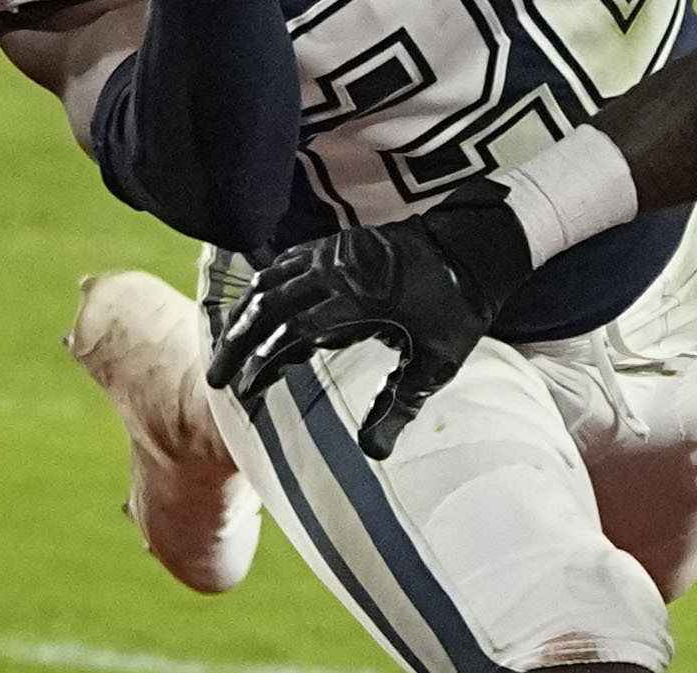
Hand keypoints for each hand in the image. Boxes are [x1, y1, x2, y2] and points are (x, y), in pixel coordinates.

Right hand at [205, 193, 528, 459]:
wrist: (478, 247)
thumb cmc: (459, 306)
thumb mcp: (436, 362)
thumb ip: (400, 405)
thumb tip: (373, 453)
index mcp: (358, 297)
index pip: (291, 330)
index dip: (263, 362)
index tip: (247, 392)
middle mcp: (338, 268)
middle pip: (267, 303)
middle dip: (237, 342)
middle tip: (218, 380)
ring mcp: (335, 250)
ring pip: (270, 280)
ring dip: (244, 315)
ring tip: (229, 352)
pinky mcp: (338, 243)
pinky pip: (287, 263)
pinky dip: (265, 288)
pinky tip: (257, 313)